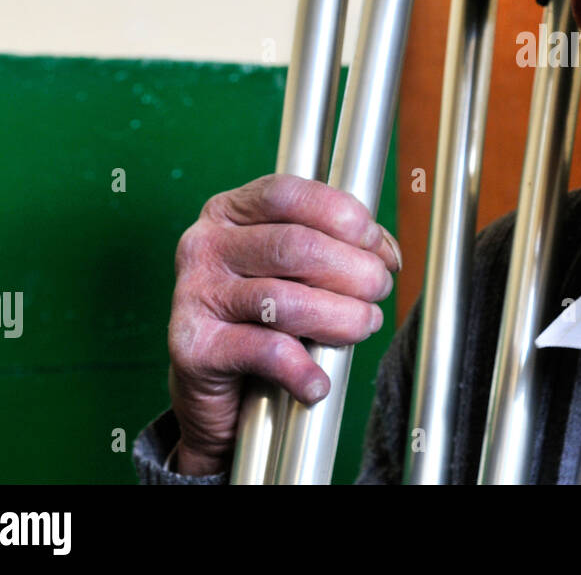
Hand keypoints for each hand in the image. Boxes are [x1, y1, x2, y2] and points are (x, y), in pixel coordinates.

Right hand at [166, 173, 400, 475]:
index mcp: (230, 212)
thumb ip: (339, 247)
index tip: (376, 246)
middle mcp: (205, 245)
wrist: (214, 385)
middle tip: (378, 292)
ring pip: (285, 300)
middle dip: (355, 271)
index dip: (344, 216)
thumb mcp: (297, 268)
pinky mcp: (194, 347)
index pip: (288, 194)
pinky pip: (265, 351)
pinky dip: (303, 370)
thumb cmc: (263, 315)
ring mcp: (194, 295)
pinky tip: (318, 382)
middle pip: (297, 247)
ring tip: (362, 327)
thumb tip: (387, 253)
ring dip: (342, 318)